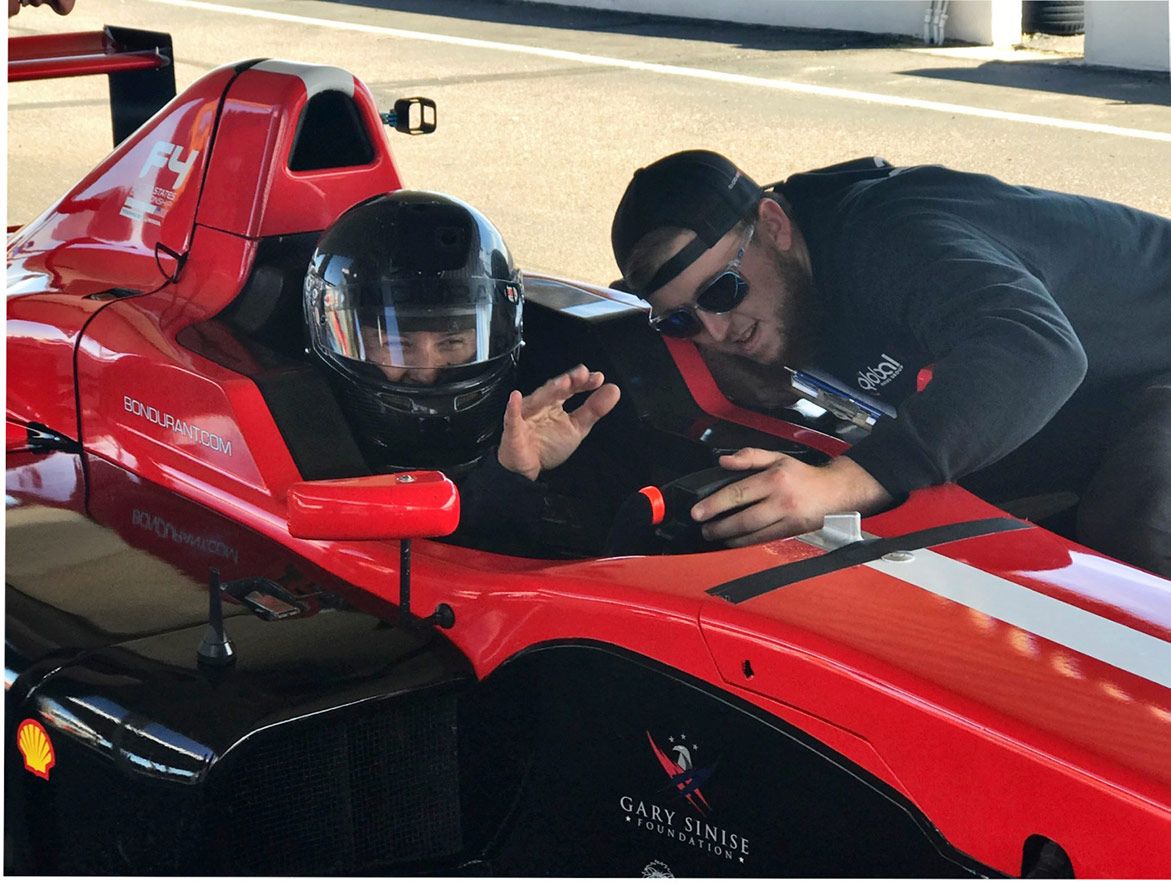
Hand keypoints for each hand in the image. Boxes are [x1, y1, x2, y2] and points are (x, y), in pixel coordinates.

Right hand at [498, 364, 620, 480]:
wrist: (527, 468)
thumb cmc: (548, 445)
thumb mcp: (577, 428)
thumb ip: (594, 410)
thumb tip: (613, 390)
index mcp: (556, 402)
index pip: (571, 387)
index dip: (583, 381)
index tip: (598, 378)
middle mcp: (541, 404)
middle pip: (554, 389)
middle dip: (568, 381)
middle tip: (582, 375)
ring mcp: (526, 414)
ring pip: (537, 400)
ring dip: (549, 391)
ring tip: (563, 383)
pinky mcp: (513, 429)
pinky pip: (512, 418)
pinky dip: (513, 408)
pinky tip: (515, 398)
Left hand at [690, 448, 891, 546]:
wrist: (836, 492)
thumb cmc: (803, 475)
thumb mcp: (777, 457)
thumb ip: (749, 457)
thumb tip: (723, 461)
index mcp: (775, 479)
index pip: (738, 493)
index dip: (715, 505)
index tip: (698, 512)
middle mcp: (782, 501)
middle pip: (743, 519)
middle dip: (719, 527)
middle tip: (704, 529)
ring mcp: (788, 520)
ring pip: (753, 535)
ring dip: (730, 538)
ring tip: (716, 536)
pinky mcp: (793, 534)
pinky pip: (765, 541)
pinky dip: (747, 543)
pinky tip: (735, 541)